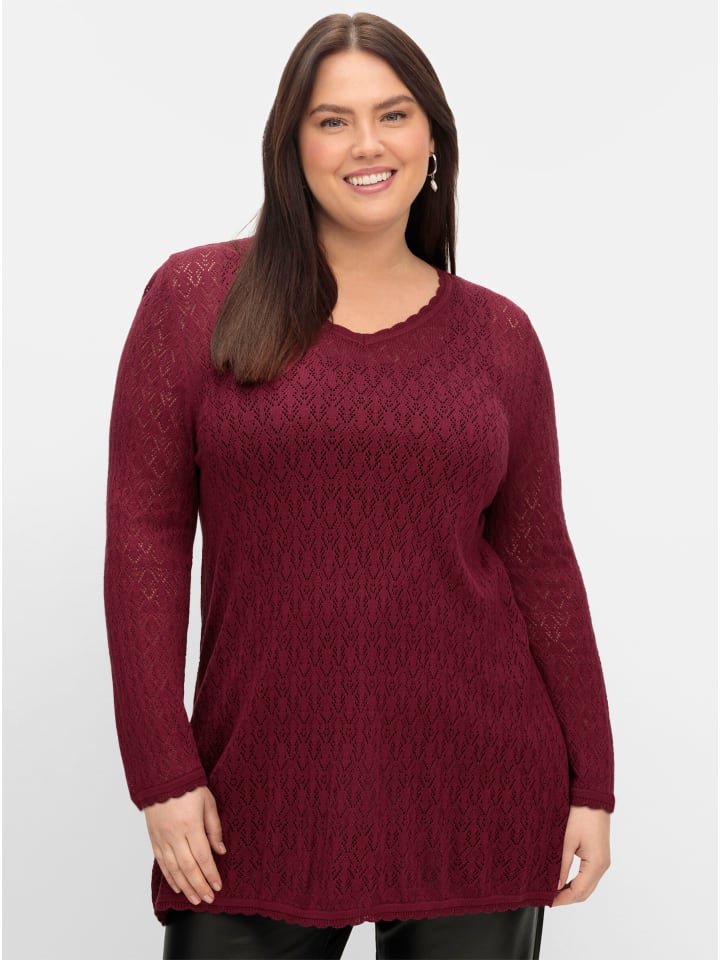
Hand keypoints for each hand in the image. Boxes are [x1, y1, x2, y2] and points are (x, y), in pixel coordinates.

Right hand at [144, 785, 226, 905]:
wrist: (162, 778)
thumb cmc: (188, 787)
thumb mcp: (208, 803)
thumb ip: (214, 828)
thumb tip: (220, 851)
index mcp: (190, 825)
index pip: (203, 856)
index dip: (211, 873)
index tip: (218, 885)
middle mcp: (175, 835)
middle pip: (188, 867)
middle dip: (200, 886)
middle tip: (208, 899)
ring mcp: (162, 839)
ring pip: (174, 869)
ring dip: (186, 886)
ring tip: (195, 899)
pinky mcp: (154, 839)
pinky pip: (162, 863)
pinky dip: (170, 877)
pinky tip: (178, 887)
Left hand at [552, 805, 610, 906]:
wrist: (592, 797)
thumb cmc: (581, 814)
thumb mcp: (567, 840)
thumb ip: (561, 865)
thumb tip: (555, 885)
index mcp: (596, 864)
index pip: (579, 891)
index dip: (562, 899)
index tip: (548, 901)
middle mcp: (603, 865)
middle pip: (585, 892)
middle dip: (567, 898)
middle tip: (549, 898)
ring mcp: (602, 861)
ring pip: (588, 885)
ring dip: (572, 890)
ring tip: (554, 890)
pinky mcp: (599, 855)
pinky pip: (589, 875)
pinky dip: (577, 882)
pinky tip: (564, 880)